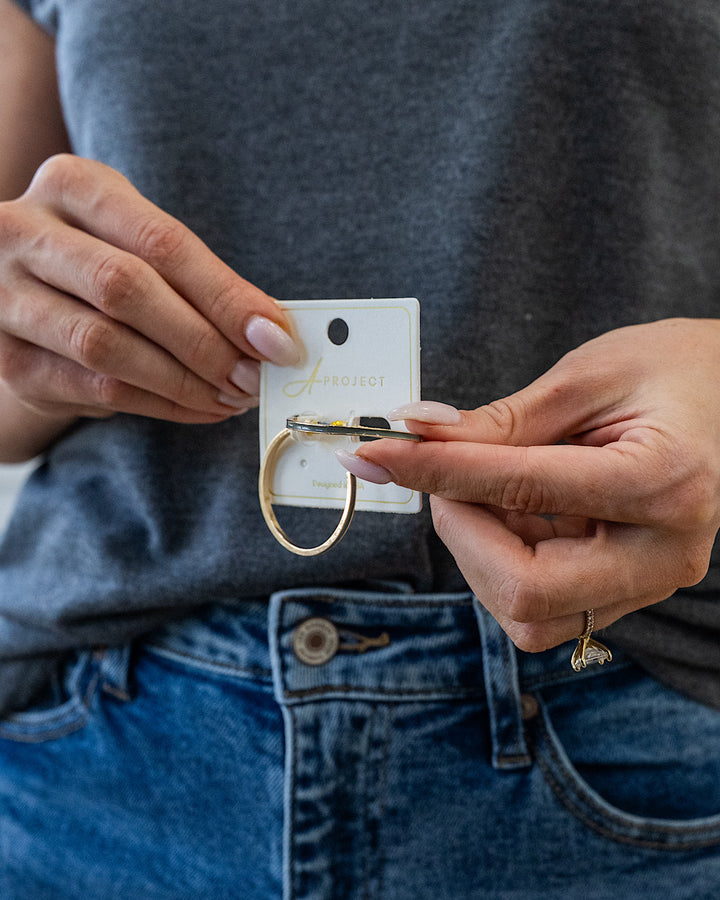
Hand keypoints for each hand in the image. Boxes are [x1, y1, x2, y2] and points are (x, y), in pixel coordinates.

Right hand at [0, 154, 300, 424]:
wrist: (26, 304)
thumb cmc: (103, 267)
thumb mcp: (142, 246)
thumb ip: (199, 279)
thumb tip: (273, 333)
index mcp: (72, 185)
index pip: (161, 242)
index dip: (225, 296)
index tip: (276, 339)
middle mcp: (23, 232)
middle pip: (126, 288)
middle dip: (204, 342)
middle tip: (254, 377)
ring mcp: (4, 296)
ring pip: (106, 345)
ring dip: (185, 381)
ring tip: (232, 397)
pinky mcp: (9, 360)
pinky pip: (98, 389)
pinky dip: (162, 405)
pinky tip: (201, 408)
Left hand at [337, 319, 719, 651]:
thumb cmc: (674, 370)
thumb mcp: (586, 376)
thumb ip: (500, 421)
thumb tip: (414, 435)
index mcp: (664, 483)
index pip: (523, 490)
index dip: (437, 470)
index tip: (376, 451)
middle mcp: (662, 552)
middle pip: (527, 592)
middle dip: (462, 535)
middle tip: (443, 476)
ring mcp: (648, 581)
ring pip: (529, 612)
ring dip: (480, 553)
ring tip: (487, 486)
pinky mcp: (626, 588)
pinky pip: (544, 603)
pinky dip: (503, 557)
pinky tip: (512, 509)